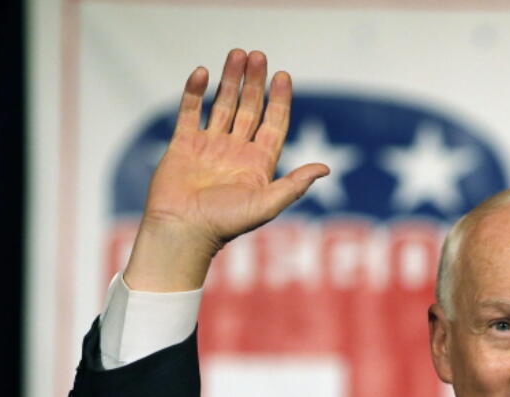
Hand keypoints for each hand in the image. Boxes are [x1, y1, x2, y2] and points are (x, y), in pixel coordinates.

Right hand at [124, 49, 328, 290]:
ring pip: (222, 105)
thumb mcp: (268, 204)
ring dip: (230, 80)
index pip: (274, 123)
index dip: (280, 100)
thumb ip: (295, 184)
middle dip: (254, 82)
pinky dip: (195, 92)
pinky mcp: (183, 144)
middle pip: (249, 108)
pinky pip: (190, 111)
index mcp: (259, 163)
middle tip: (258, 55)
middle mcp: (237, 151)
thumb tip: (326, 168)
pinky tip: (203, 73)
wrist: (184, 230)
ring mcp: (210, 146)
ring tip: (236, 54)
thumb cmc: (227, 223)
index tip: (283, 75)